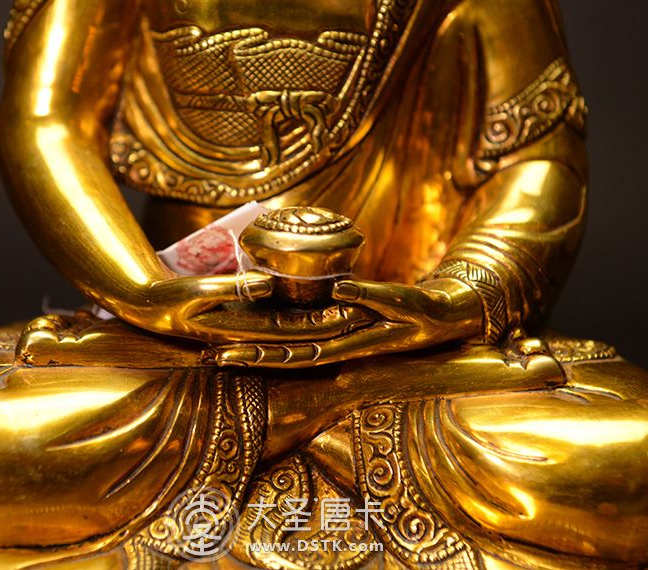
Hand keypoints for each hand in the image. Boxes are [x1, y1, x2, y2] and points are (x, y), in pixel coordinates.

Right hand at [125, 272, 375, 344]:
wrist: (144, 306)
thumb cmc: (164, 297)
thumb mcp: (194, 290)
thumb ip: (231, 286)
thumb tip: (269, 284)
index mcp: (240, 331)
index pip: (292, 331)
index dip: (322, 323)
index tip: (351, 313)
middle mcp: (249, 333)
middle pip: (299, 331)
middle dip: (331, 323)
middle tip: (367, 310)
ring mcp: (246, 326)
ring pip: (291, 324)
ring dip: (319, 317)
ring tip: (351, 305)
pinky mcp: (241, 316)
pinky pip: (277, 314)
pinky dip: (299, 309)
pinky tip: (317, 298)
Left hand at [210, 277, 482, 367]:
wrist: (440, 317)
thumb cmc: (424, 311)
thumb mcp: (402, 302)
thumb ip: (371, 296)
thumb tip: (337, 288)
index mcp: (347, 344)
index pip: (296, 354)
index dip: (263, 357)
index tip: (232, 357)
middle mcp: (334, 344)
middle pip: (282, 355)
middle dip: (246, 358)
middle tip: (208, 358)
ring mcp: (335, 336)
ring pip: (289, 345)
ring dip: (255, 348)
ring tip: (219, 347)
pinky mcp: (338, 323)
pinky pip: (303, 330)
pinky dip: (278, 332)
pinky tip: (255, 329)